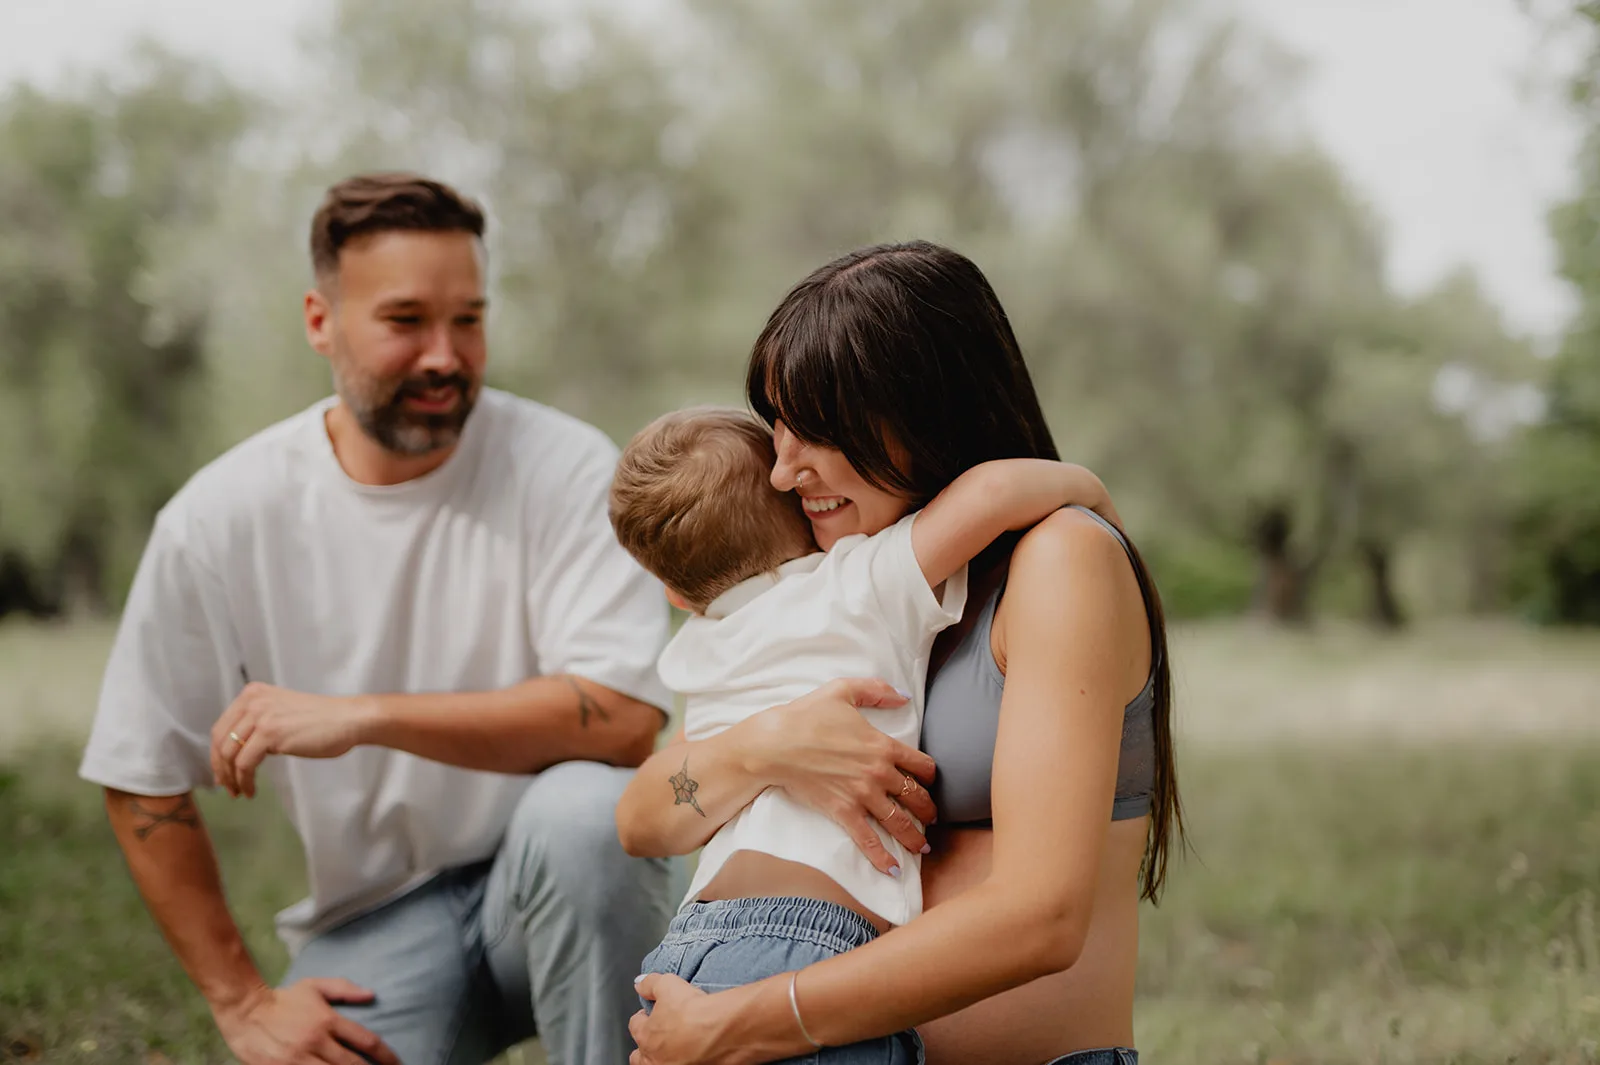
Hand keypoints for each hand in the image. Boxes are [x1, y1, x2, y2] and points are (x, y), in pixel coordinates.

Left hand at [211, 684, 376, 797]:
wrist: (348, 719)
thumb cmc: (322, 719)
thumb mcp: (281, 712)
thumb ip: (258, 723)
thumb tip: (237, 751)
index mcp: (252, 693)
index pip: (221, 727)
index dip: (218, 755)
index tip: (224, 773)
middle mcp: (252, 700)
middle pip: (220, 741)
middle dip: (221, 769)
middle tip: (227, 787)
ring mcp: (260, 715)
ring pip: (230, 754)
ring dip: (232, 778)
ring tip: (241, 792)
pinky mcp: (269, 732)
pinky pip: (245, 763)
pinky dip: (245, 781)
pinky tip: (252, 790)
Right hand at [214, 979, 398, 1064]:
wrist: (244, 1010)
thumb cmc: (283, 998)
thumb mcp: (314, 986)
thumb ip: (344, 989)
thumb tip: (372, 994)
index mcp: (327, 1020)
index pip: (365, 1041)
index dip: (385, 1055)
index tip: (396, 1063)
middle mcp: (315, 1041)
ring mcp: (297, 1059)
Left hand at [630, 974, 787, 1064]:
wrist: (724, 1031)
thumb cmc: (695, 1012)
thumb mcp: (668, 984)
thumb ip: (650, 984)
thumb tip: (640, 983)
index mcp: (646, 1036)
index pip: (635, 1026)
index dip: (643, 1017)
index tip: (650, 1013)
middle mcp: (655, 1059)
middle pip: (640, 1057)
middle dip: (647, 1046)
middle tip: (659, 1036)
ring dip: (664, 1057)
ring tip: (677, 1047)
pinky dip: (689, 1061)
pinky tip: (697, 1052)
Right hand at [750, 678, 939, 875]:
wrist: (776, 743)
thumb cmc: (806, 716)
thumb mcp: (843, 691)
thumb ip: (876, 691)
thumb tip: (904, 695)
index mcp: (883, 745)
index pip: (921, 765)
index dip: (931, 776)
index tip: (930, 782)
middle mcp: (879, 773)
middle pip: (916, 797)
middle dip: (928, 811)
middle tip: (932, 820)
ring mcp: (862, 795)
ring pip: (898, 822)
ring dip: (914, 837)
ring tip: (922, 848)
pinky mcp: (842, 812)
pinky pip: (867, 839)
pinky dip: (881, 857)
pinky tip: (892, 869)